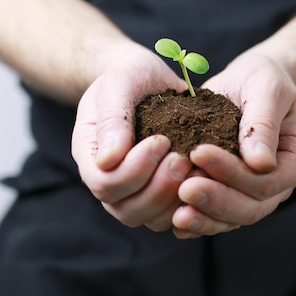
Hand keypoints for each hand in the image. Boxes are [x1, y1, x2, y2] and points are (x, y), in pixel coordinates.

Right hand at [72, 47, 190, 230]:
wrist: (145, 78)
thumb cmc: (127, 77)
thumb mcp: (118, 85)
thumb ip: (113, 119)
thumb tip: (108, 160)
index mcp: (90, 156)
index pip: (104, 184)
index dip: (134, 170)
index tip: (161, 140)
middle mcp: (109, 181)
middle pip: (126, 209)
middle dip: (158, 188)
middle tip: (182, 158)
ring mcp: (134, 192)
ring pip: (150, 219)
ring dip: (174, 198)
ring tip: (193, 165)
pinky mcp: (159, 193)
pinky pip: (173, 214)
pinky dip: (190, 201)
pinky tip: (205, 177)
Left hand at [170, 54, 295, 237]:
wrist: (246, 82)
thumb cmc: (262, 80)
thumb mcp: (267, 88)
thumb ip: (263, 123)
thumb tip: (261, 163)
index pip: (267, 180)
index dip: (233, 172)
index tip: (199, 152)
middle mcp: (279, 184)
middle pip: (250, 207)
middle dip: (216, 200)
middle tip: (184, 189)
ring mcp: (255, 193)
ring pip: (232, 218)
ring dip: (205, 218)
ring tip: (177, 214)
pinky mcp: (231, 193)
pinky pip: (217, 216)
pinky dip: (198, 221)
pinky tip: (175, 221)